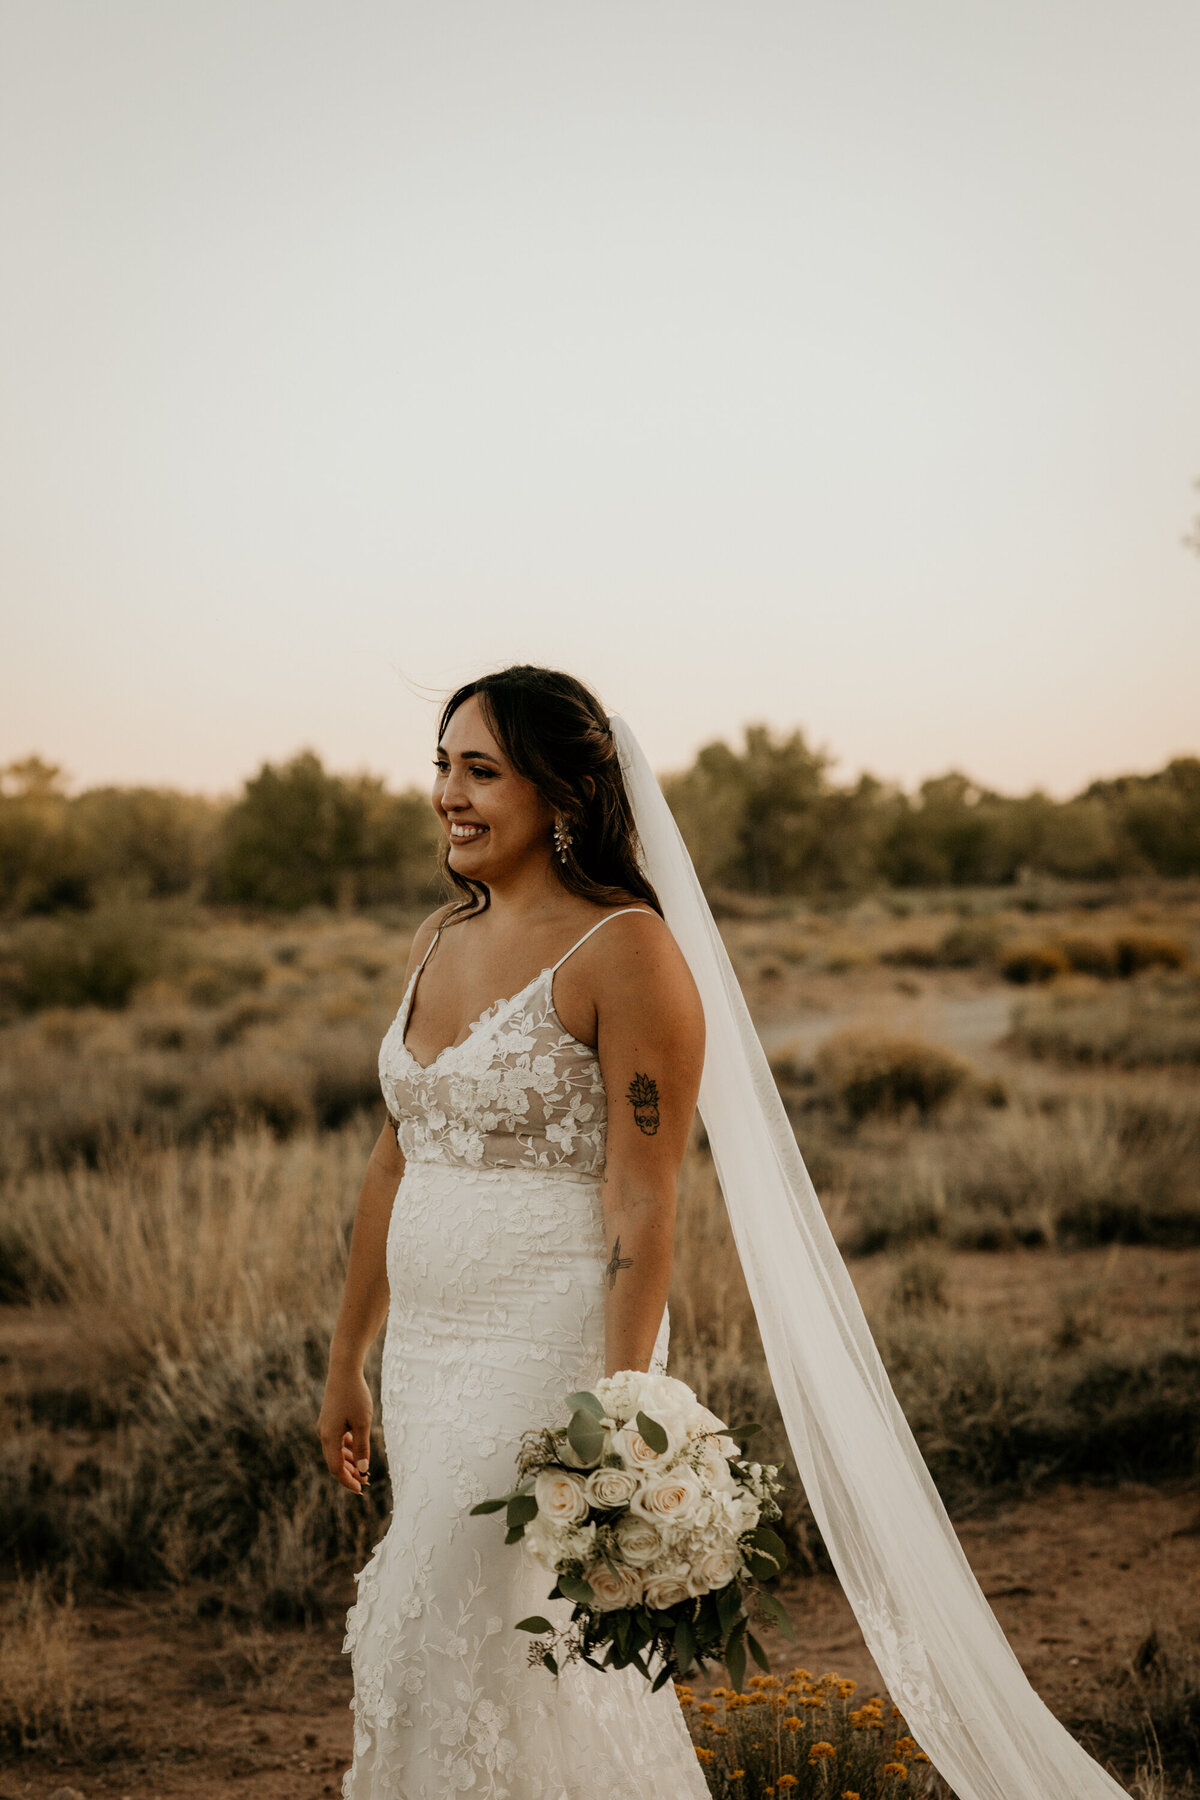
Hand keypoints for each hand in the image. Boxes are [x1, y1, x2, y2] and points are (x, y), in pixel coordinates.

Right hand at [318, 1364, 373, 1495]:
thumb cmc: (355, 1395)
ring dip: (350, 1461)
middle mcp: (324, 1434)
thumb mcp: (363, 1423)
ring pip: (336, 1452)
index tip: (361, 1490)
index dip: (348, 1481)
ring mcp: (326, 1426)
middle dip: (350, 1474)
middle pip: (335, 1462)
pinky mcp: (330, 1419)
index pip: (336, 1468)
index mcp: (329, 1438)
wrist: (344, 1370)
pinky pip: (337, 1441)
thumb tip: (363, 1469)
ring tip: (364, 1469)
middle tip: (366, 1482)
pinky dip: (347, 1448)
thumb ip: (362, 1447)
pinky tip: (358, 1449)